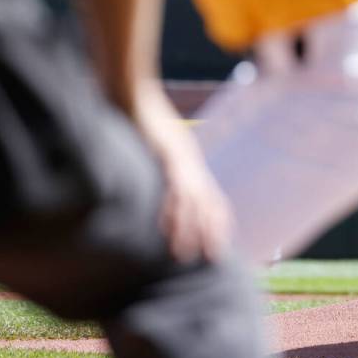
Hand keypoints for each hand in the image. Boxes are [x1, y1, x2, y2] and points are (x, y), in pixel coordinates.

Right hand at [135, 89, 233, 262]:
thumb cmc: (147, 123)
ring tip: (184, 254)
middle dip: (212, 232)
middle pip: (209, 204)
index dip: (219, 222)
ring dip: (190, 229)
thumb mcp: (162, 149)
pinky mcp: (169, 155)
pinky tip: (166, 227)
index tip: (220, 245)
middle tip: (213, 258)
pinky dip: (171, 208)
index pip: (214, 199)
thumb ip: (167, 167)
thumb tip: (164, 182)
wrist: (138, 99)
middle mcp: (193, 166)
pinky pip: (173, 186)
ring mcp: (183, 161)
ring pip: (192, 202)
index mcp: (193, 166)